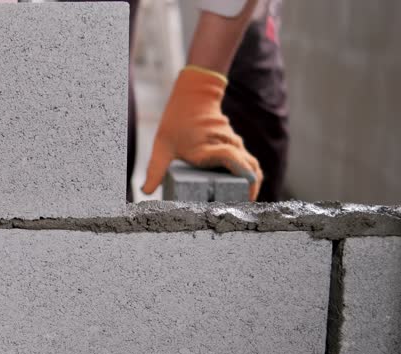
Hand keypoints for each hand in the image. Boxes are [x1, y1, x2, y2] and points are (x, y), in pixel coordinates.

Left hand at [142, 66, 262, 200]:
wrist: (195, 96)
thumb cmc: (178, 121)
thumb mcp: (163, 145)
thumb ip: (156, 169)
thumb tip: (146, 191)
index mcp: (209, 147)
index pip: (233, 159)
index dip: (241, 176)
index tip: (243, 196)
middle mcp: (228, 145)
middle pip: (250, 169)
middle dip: (249, 191)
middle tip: (239, 210)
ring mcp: (236, 145)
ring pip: (253, 167)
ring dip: (251, 185)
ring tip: (241, 205)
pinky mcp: (238, 146)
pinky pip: (249, 163)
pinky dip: (249, 177)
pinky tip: (240, 193)